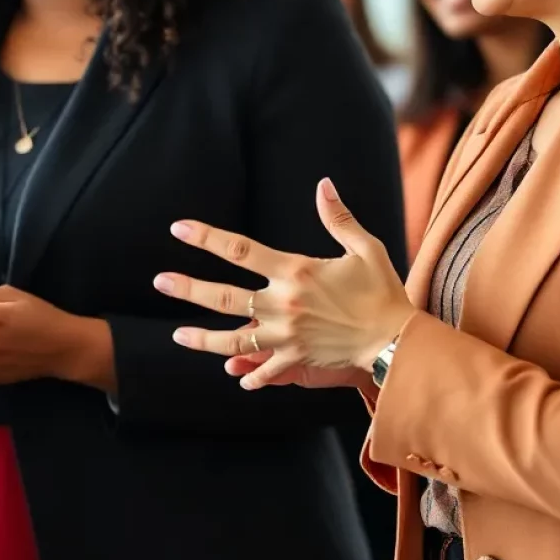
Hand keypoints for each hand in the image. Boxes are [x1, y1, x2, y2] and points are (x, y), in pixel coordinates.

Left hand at [154, 177, 414, 389]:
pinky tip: (234, 375)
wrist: (398, 341)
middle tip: (160, 282)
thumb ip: (338, 218)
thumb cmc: (383, 291)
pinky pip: (266, 370)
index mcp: (295, 272)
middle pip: (224, 297)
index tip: (180, 229)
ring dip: (203, 338)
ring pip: (233, 340)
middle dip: (188, 289)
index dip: (207, 238)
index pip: (240, 250)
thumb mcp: (364, 248)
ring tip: (178, 335)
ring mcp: (287, 336)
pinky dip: (251, 374)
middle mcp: (283, 304)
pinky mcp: (297, 360)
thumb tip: (323, 184)